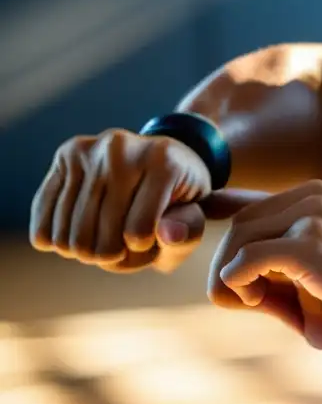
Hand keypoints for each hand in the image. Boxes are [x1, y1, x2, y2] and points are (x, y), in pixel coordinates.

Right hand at [30, 130, 211, 272]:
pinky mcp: (65, 154)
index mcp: (165, 164)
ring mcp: (91, 149)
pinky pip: (43, 218)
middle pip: (100, 235)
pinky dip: (55, 240)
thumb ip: (188, 233)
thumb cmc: (178, 198)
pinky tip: (73, 237)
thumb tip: (166, 234)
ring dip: (84, 251)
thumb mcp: (194, 219)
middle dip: (111, 255)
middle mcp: (124, 149)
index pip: (139, 231)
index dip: (142, 250)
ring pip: (70, 233)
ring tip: (103, 239)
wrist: (158, 159)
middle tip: (122, 246)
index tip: (149, 239)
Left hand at [208, 180, 321, 357]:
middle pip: (239, 223)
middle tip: (255, 302)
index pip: (250, 208)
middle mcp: (313, 197)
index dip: (233, 245)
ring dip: (231, 278)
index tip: (239, 280)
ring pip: (236, 237)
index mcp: (318, 197)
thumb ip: (279, 275)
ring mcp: (313, 216)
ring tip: (262, 303)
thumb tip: (232, 281)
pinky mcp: (310, 246)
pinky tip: (262, 302)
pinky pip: (244, 261)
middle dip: (231, 267)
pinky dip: (237, 286)